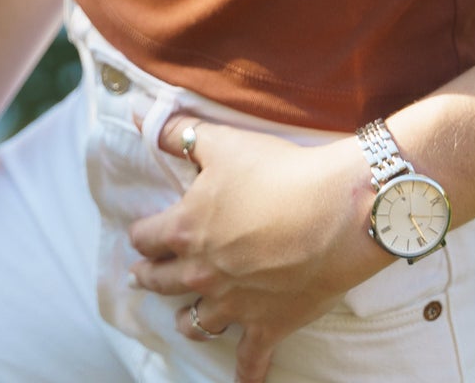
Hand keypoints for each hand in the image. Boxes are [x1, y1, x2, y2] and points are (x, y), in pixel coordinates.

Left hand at [128, 114, 380, 382]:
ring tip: (183, 319)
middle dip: (151, 277)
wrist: (336, 212)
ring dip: (186, 319)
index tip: (139, 235)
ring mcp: (234, 305)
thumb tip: (139, 117)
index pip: (148, 237)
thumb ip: (178, 132)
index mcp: (186, 229)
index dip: (141, 234)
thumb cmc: (278, 171)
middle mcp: (203, 272)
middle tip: (142, 277)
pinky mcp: (268, 325)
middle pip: (164, 281)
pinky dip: (245, 375)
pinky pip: (250, 361)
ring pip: (197, 322)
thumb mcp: (223, 142)